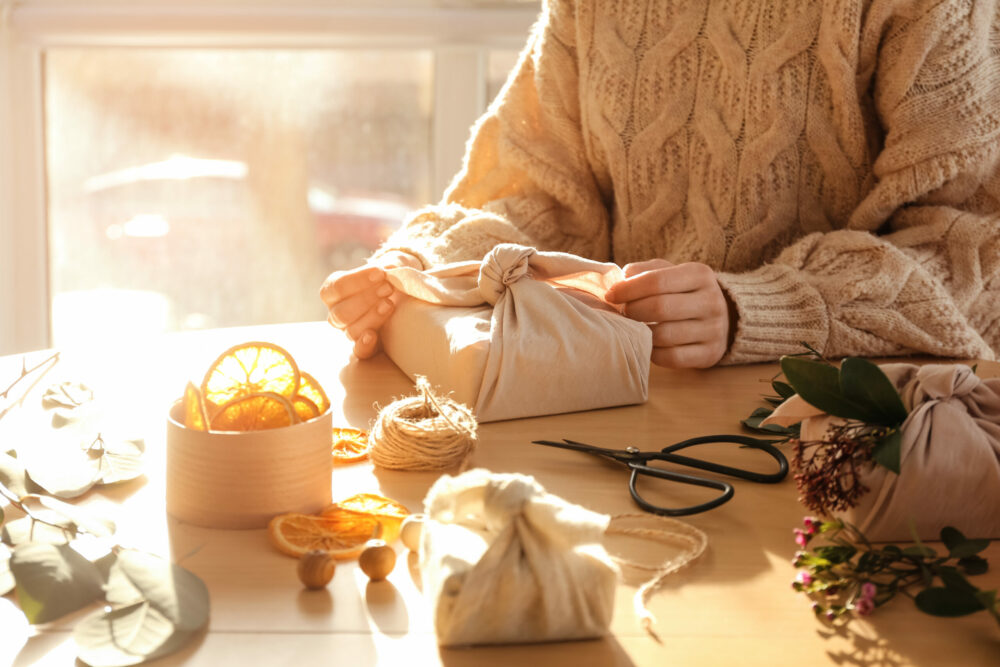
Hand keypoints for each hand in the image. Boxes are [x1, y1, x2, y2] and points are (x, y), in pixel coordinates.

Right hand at [319, 251, 420, 358]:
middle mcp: (336, 313)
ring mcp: (348, 331)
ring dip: (372, 316)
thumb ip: (386, 267)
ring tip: (390, 304)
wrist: (398, 297)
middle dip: (366, 299)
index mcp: (333, 291)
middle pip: (342, 312)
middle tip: (388, 288)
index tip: (380, 272)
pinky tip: (373, 335)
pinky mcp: (363, 346)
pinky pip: (359, 352)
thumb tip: (392, 269)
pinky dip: (364, 344)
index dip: (358, 280)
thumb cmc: (385, 279)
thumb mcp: (383, 269)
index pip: (337, 287)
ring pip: (351, 330)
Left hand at [605, 259, 733, 367]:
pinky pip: (672, 357)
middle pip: (660, 308)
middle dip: (633, 311)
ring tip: (633, 327)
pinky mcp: (710, 353)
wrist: (722, 317)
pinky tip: (647, 343)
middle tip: (622, 313)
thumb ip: (644, 271)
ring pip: (664, 335)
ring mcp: (714, 330)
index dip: (628, 289)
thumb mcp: (669, 272)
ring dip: (641, 333)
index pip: (657, 281)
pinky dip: (653, 352)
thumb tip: (620, 281)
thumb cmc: (682, 292)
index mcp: (700, 274)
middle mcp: (711, 301)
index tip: (611, 295)